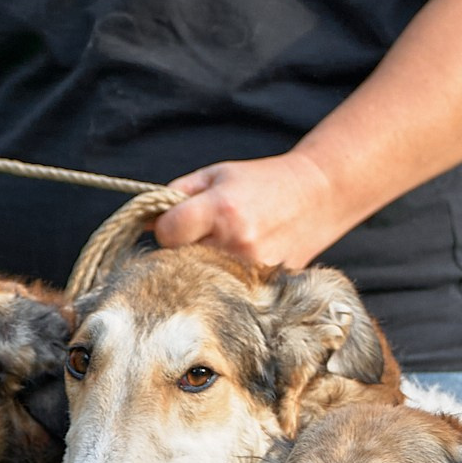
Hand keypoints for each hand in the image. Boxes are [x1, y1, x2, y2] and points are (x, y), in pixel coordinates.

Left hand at [154, 151, 345, 272]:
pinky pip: (228, 288)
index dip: (166, 227)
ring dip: (203, 266)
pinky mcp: (267, 284)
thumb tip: (142, 222)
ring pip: (202, 278)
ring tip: (222, 247)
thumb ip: (177, 195)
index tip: (177, 223)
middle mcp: (236, 241)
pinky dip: (226, 278)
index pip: (166, 232)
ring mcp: (253, 267)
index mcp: (221, 208)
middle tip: (198, 237)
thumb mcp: (217, 175)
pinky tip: (240, 260)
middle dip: (182, 248)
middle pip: (180, 259)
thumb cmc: (263, 182)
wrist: (319, 195)